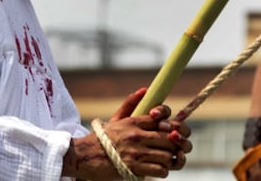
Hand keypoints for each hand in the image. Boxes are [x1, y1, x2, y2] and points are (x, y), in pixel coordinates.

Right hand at [65, 88, 191, 179]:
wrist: (84, 156)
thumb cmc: (103, 138)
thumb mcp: (116, 119)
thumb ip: (130, 103)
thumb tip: (145, 89)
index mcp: (133, 121)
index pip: (163, 117)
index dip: (172, 125)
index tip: (171, 131)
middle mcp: (136, 135)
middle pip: (169, 137)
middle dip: (175, 143)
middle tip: (173, 147)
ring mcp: (136, 153)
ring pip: (167, 155)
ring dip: (169, 158)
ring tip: (165, 158)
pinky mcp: (134, 168)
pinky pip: (160, 170)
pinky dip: (163, 170)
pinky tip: (157, 168)